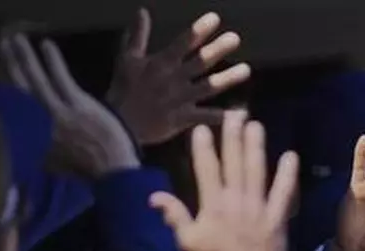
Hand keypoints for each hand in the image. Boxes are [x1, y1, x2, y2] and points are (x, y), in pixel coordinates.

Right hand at [0, 34, 138, 177]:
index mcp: (33, 135)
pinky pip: (61, 77)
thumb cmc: (88, 168)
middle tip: (3, 44)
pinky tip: (46, 44)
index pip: (13, 104)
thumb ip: (39, 146)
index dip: (5, 83)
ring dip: (24, 56)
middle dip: (9, 64)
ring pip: (36, 79)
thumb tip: (26, 136)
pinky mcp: (79, 105)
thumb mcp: (53, 161)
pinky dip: (52, 60)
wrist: (112, 172)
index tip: (0, 68)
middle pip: (19, 87)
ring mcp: (59, 112)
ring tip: (16, 39)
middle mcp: (40, 122)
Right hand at [106, 10, 250, 145]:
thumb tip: (142, 11)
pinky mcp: (183, 118)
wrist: (118, 124)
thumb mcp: (127, 59)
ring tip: (247, 70)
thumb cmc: (122, 89)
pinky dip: (222, 116)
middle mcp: (174, 79)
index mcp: (161, 63)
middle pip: (199, 62)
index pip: (183, 43)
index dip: (199, 31)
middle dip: (217, 49)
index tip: (215, 18)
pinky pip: (206, 116)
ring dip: (228, 79)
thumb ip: (137, 36)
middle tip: (235, 38)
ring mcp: (181, 99)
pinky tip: (241, 113)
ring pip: (208, 86)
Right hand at [148, 111, 298, 250]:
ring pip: (256, 170)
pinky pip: (283, 192)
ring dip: (255, 147)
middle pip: (233, 162)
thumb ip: (174, 215)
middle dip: (232, 137)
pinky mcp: (276, 216)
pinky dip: (287, 174)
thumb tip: (154, 197)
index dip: (204, 148)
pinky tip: (290, 156)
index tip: (201, 129)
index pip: (206, 169)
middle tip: (235, 114)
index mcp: (212, 204)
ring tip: (255, 125)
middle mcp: (235, 200)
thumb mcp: (188, 241)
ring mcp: (258, 206)